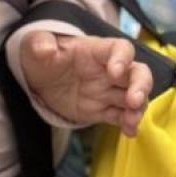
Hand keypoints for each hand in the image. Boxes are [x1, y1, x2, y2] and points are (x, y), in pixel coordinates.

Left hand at [21, 32, 151, 135]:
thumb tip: (44, 49)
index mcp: (95, 50)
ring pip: (134, 97)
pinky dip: (128, 124)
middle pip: (137, 73)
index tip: (114, 72)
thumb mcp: (34, 45)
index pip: (120, 48)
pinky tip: (130, 133)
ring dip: (138, 108)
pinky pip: (120, 116)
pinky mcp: (102, 109)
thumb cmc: (41, 56)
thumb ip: (40, 44)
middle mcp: (108, 70)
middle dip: (141, 85)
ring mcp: (107, 91)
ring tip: (132, 121)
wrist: (38, 78)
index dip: (122, 58)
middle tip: (134, 100)